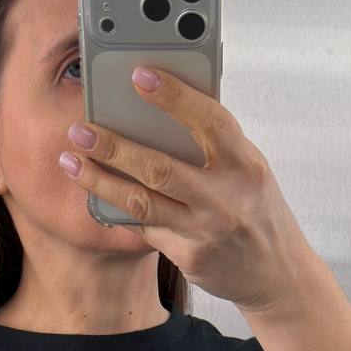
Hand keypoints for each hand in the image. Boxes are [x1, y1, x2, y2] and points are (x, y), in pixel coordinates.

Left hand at [60, 67, 322, 317]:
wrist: (278, 275)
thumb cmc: (258, 209)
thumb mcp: (249, 169)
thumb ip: (215, 144)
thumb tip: (163, 107)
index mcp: (245, 164)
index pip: (209, 121)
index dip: (174, 96)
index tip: (139, 75)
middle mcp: (225, 198)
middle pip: (159, 168)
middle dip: (114, 147)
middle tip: (80, 129)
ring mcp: (205, 232)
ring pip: (141, 203)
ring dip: (100, 180)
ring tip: (72, 160)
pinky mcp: (189, 257)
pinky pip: (146, 228)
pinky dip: (119, 208)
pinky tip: (95, 193)